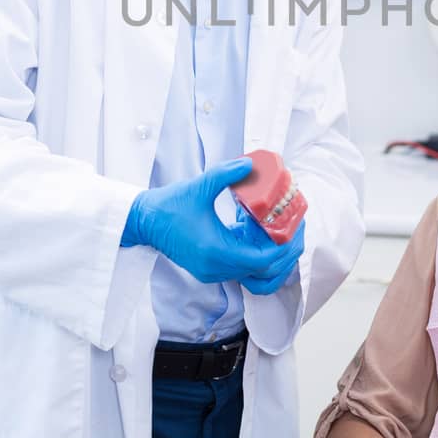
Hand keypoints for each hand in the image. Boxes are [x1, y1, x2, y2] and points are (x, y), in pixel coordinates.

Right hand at [122, 158, 305, 285]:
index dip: (283, 245)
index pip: (263, 259)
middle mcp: (216, 268)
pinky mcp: (210, 269)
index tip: (292, 225)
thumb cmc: (168, 206)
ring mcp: (213, 272)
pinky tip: (255, 229)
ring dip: (271, 254)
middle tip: (294, 226)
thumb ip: (226, 174)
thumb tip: (250, 164)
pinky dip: (255, 253)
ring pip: (255, 273)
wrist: (143, 222)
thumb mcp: (199, 186)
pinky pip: (242, 267)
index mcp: (217, 252)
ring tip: (278, 229)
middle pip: (264, 271)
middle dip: (284, 250)